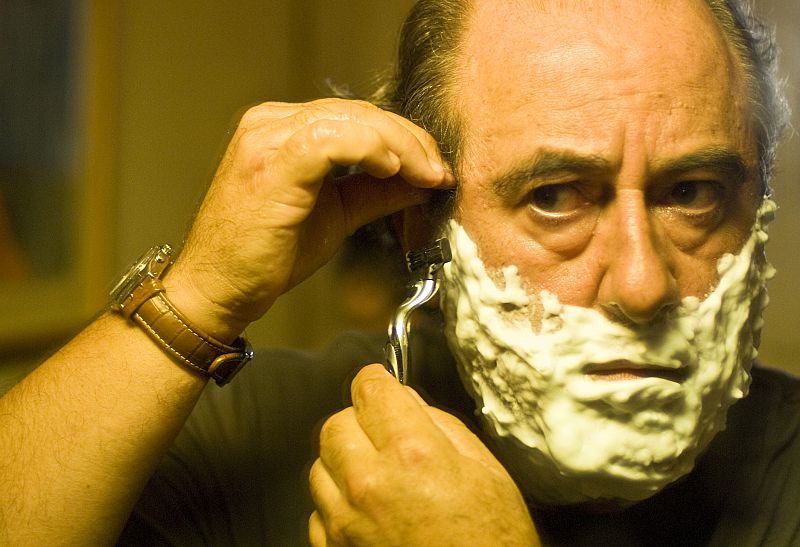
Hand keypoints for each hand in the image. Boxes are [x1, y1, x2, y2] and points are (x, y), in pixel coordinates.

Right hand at [163, 99, 453, 338]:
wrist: (217, 289)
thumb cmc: (265, 255)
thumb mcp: (336, 214)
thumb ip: (376, 192)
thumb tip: (422, 182)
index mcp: (282, 129)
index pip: (356, 117)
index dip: (403, 138)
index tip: (435, 168)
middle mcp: (271, 123)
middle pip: (360, 113)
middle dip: (411, 141)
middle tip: (440, 172)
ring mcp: (268, 138)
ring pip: (354, 121)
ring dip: (402, 146)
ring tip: (428, 175)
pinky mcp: (273, 161)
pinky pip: (335, 140)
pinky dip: (374, 150)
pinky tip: (394, 171)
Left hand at [309, 364, 539, 545]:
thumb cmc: (492, 543)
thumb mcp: (488, 472)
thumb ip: (443, 427)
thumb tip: (408, 403)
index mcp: (412, 455)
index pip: (370, 389)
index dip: (377, 380)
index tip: (381, 383)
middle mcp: (368, 484)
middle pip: (335, 423)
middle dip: (358, 419)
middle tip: (383, 432)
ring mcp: (346, 522)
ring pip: (320, 465)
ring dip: (344, 461)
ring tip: (379, 477)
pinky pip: (319, 510)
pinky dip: (338, 503)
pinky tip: (370, 511)